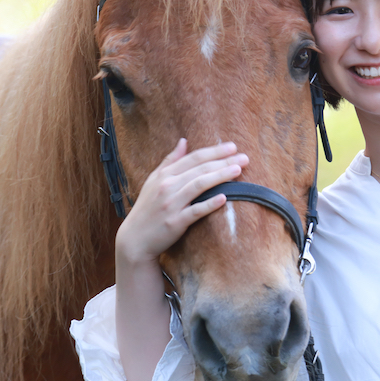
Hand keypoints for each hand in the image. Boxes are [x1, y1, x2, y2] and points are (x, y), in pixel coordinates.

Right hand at [116, 139, 247, 268]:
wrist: (135, 239)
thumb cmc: (147, 208)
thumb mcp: (153, 181)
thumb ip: (169, 161)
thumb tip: (184, 141)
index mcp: (164, 175)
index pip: (193, 158)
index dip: (213, 151)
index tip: (232, 146)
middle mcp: (167, 186)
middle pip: (199, 169)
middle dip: (223, 161)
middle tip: (244, 157)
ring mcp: (171, 204)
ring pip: (199, 185)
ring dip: (220, 176)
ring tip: (238, 170)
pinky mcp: (175, 222)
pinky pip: (195, 211)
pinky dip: (209, 204)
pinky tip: (224, 198)